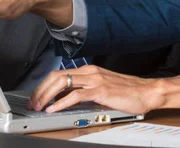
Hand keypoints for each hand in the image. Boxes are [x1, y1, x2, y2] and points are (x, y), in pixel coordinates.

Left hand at [28, 65, 179, 114]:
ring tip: (39, 107)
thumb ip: (87, 91)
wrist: (147, 92)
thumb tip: (69, 100)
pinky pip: (75, 95)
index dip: (44, 86)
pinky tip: (54, 109)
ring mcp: (95, 80)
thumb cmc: (129, 91)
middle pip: (56, 76)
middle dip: (40, 90)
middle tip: (32, 103)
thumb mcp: (103, 89)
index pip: (60, 74)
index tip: (36, 97)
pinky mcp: (100, 90)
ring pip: (62, 83)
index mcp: (90, 70)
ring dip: (46, 96)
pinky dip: (61, 102)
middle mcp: (90, 72)